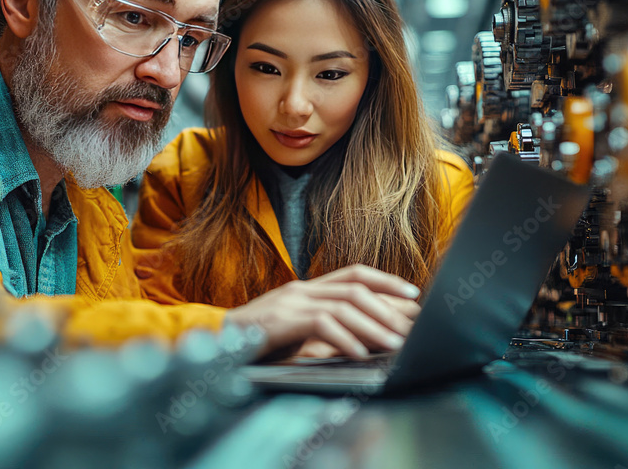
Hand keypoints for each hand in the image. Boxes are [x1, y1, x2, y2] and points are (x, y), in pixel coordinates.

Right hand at [225, 264, 421, 359]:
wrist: (214, 344)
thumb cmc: (256, 343)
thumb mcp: (294, 331)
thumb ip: (323, 327)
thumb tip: (363, 337)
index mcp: (306, 289)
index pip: (354, 274)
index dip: (385, 281)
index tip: (413, 294)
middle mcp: (301, 289)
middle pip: (355, 289)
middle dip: (388, 308)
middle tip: (411, 328)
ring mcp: (289, 302)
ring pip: (344, 306)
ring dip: (373, 326)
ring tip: (394, 344)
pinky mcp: (280, 321)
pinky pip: (321, 324)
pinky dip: (345, 339)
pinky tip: (360, 354)